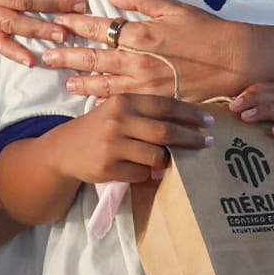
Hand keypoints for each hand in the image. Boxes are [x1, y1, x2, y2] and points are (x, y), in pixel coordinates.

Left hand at [46, 0, 250, 101]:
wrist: (234, 62)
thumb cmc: (206, 31)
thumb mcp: (174, 7)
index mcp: (141, 33)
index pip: (99, 27)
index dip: (75, 23)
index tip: (58, 21)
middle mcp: (137, 60)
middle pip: (93, 57)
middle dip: (66, 55)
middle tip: (44, 55)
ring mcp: (144, 84)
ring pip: (103, 83)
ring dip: (80, 80)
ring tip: (63, 80)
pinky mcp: (154, 101)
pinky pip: (123, 102)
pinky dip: (105, 100)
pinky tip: (93, 101)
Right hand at [57, 93, 214, 184]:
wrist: (64, 149)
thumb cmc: (101, 127)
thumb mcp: (119, 111)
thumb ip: (147, 113)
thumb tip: (187, 121)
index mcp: (125, 101)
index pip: (165, 106)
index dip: (190, 114)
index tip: (208, 122)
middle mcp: (119, 120)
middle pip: (165, 131)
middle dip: (191, 138)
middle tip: (207, 142)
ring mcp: (112, 145)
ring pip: (156, 156)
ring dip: (169, 160)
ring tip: (172, 160)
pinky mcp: (108, 167)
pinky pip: (141, 173)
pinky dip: (148, 173)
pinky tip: (146, 170)